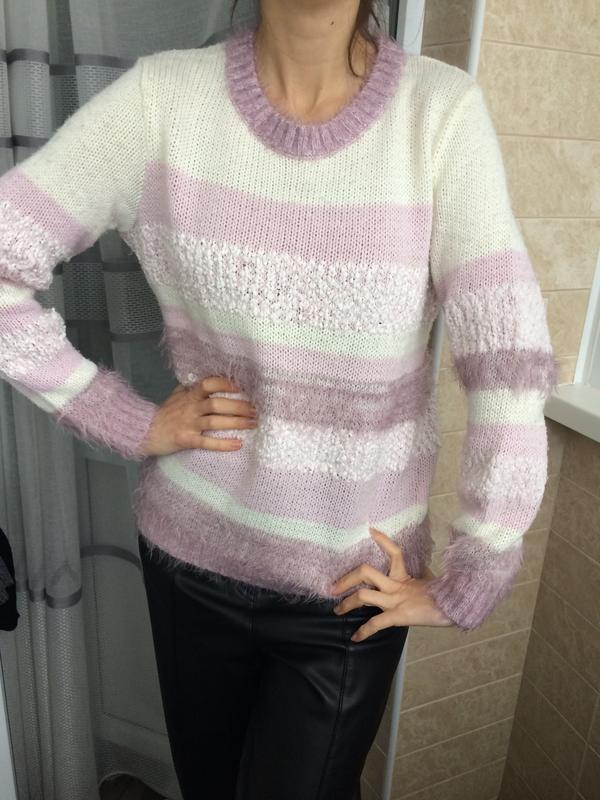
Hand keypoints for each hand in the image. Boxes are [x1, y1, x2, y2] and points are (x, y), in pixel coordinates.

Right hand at [140, 376, 257, 456]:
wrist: (143, 431)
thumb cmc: (164, 414)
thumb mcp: (177, 395)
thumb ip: (192, 387)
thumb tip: (211, 378)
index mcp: (189, 395)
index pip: (209, 384)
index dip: (226, 383)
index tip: (242, 387)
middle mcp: (190, 407)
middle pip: (218, 404)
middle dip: (239, 406)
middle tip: (256, 410)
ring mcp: (188, 424)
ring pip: (216, 422)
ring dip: (237, 423)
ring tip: (253, 424)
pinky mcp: (186, 440)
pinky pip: (207, 443)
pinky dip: (223, 444)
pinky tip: (238, 444)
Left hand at [330, 527, 453, 640]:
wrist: (456, 609)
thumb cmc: (444, 598)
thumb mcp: (429, 584)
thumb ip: (419, 577)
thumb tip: (419, 573)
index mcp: (405, 576)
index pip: (394, 551)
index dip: (382, 540)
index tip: (370, 531)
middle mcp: (397, 585)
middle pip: (366, 572)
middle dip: (346, 579)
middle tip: (332, 587)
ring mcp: (397, 600)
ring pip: (364, 595)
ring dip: (347, 603)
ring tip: (337, 609)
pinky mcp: (399, 616)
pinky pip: (376, 623)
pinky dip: (364, 631)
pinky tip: (355, 638)